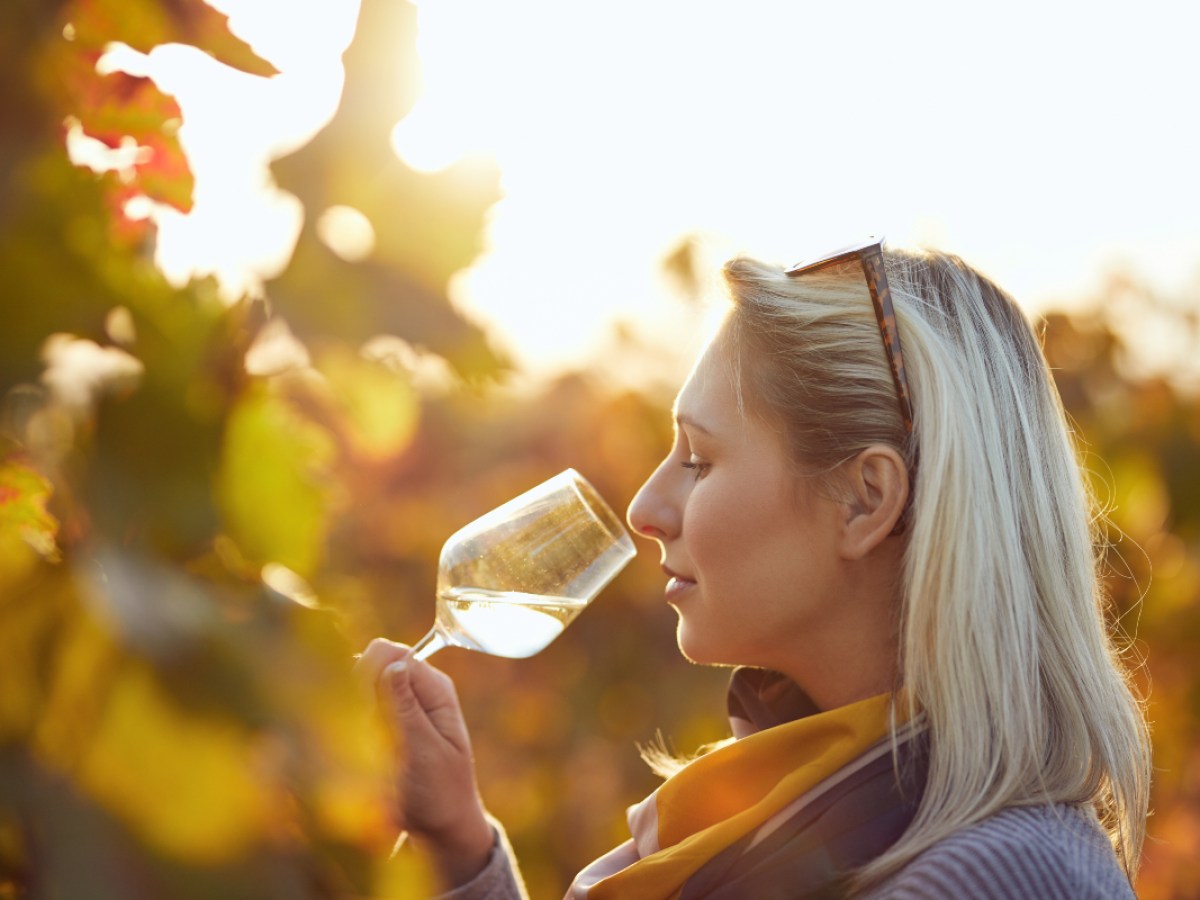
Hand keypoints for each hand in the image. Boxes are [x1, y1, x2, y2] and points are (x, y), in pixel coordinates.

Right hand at [356, 639, 493, 887]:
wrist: (442, 824)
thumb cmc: (439, 791)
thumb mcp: (425, 752)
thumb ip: (406, 707)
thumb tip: (392, 662)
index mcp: (435, 688)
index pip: (390, 654)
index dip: (367, 674)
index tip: (363, 712)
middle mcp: (417, 688)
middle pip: (370, 666)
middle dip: (357, 696)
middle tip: (372, 737)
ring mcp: (399, 704)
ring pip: (357, 687)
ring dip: (352, 714)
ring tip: (369, 749)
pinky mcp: (384, 721)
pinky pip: (356, 709)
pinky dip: (350, 727)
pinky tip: (360, 752)